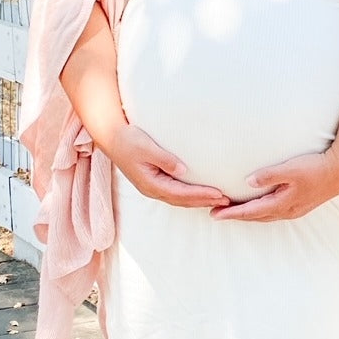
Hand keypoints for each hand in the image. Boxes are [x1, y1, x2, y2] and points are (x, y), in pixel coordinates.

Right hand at [113, 125, 229, 208]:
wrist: (111, 137)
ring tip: (219, 199)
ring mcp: (153, 187)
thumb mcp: (146, 146)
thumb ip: (164, 159)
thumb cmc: (128, 139)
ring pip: (180, 199)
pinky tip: (201, 193)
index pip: (181, 193)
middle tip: (227, 200)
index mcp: (150, 183)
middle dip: (205, 201)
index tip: (219, 193)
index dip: (201, 194)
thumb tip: (183, 170)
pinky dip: (191, 195)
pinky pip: (176, 193)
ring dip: (199, 200)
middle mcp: (152, 189)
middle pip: (183, 200)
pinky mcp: (154, 182)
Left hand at [211, 149, 338, 222]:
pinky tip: (256, 206)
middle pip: (254, 217)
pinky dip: (259, 211)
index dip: (231, 213)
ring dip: (247, 214)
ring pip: (264, 216)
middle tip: (215, 213)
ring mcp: (293, 210)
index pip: (250, 211)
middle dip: (235, 215)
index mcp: (282, 204)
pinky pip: (272, 212)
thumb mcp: (291, 168)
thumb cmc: (316, 168)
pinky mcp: (298, 205)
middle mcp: (286, 211)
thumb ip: (269, 175)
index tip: (213, 214)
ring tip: (231, 210)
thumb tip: (248, 181)